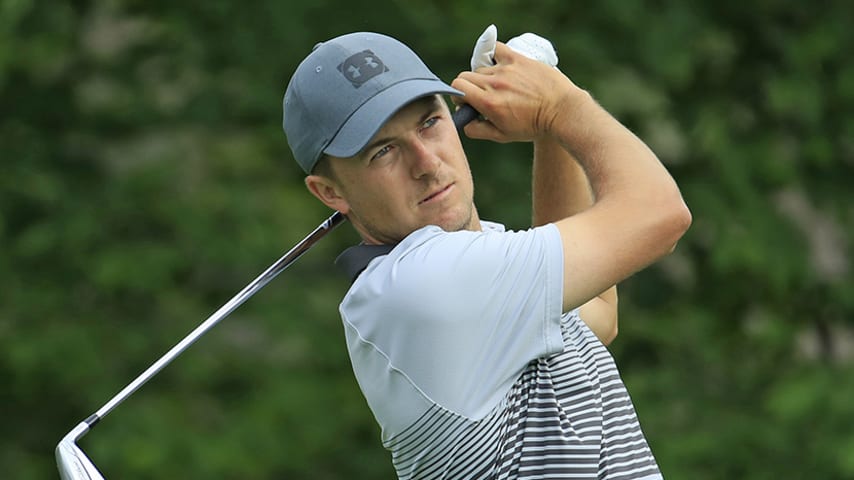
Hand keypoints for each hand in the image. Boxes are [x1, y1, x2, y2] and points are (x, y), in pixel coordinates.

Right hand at [452, 42, 582, 142]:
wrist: (561, 111)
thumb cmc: (533, 126)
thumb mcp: (502, 136)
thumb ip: (477, 130)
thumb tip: (464, 122)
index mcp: (488, 102)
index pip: (456, 88)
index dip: (459, 96)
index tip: (468, 102)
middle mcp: (494, 83)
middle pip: (465, 76)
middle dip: (469, 87)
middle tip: (482, 96)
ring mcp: (506, 69)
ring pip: (482, 67)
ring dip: (484, 76)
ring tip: (500, 86)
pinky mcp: (518, 59)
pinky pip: (496, 49)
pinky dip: (493, 54)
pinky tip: (498, 64)